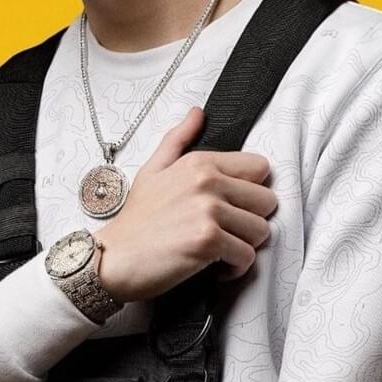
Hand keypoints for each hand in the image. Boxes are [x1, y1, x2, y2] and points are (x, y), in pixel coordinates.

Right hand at [93, 106, 276, 303]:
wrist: (114, 258)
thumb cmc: (135, 220)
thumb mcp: (152, 170)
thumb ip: (178, 139)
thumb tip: (197, 113)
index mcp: (199, 163)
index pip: (260, 167)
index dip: (250, 190)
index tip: (233, 206)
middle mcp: (207, 182)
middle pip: (267, 201)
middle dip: (251, 220)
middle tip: (228, 231)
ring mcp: (208, 211)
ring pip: (261, 230)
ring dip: (244, 245)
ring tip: (220, 249)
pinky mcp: (208, 240)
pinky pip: (247, 257)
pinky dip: (234, 268)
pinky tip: (215, 267)